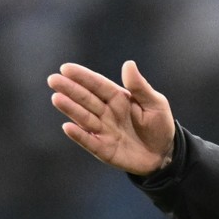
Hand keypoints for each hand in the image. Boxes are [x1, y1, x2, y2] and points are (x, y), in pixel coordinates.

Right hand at [47, 61, 174, 175]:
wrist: (165, 154)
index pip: (98, 85)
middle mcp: (107, 113)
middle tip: (53, 80)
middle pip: (86, 99)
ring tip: (57, 99)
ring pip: (85, 118)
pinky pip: (90, 141)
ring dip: (71, 109)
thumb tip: (128, 63)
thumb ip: (140, 87)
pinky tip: (68, 127)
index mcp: (118, 98)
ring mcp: (104, 131)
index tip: (66, 68)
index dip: (83, 77)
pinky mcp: (104, 149)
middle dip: (70, 90)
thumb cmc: (159, 125)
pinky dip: (79, 135)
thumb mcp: (155, 104)